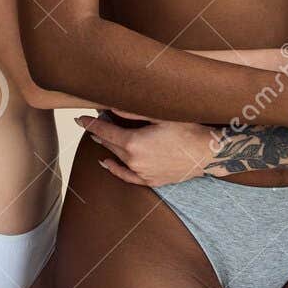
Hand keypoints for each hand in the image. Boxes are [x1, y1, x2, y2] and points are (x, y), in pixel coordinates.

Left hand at [77, 109, 216, 186]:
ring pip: (117, 158)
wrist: (208, 153)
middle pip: (109, 144)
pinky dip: (114, 169)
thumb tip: (110, 106)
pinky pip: (126, 176)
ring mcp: (142, 173)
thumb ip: (132, 111)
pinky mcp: (150, 181)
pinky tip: (106, 162)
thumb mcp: (160, 115)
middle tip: (94, 121)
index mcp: (133, 143)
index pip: (104, 131)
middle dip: (100, 132)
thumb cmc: (187, 129)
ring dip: (108, 147)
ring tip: (100, 136)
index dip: (90, 124)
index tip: (79, 119)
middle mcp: (134, 161)